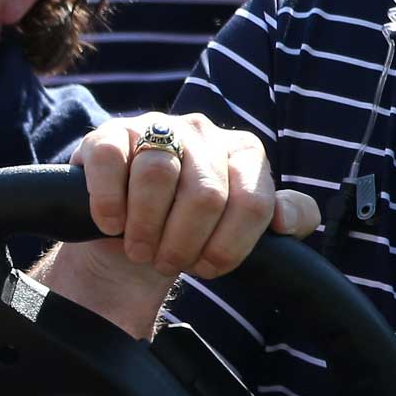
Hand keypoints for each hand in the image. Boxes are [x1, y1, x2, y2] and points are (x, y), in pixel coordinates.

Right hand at [73, 113, 319, 283]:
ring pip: (158, 175)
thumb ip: (286, 219)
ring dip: (145, 227)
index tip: (206, 268)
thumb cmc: (188, 227)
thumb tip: (285, 220)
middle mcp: (204, 132)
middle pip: (205, 194)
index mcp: (245, 152)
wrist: (125, 225)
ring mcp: (156, 126)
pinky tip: (112, 224)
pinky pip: (112, 162)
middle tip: (166, 263)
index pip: (254, 203)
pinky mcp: (110, 132)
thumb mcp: (241, 228)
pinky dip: (109, 202)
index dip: (229, 247)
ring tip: (138, 249)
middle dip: (183, 242)